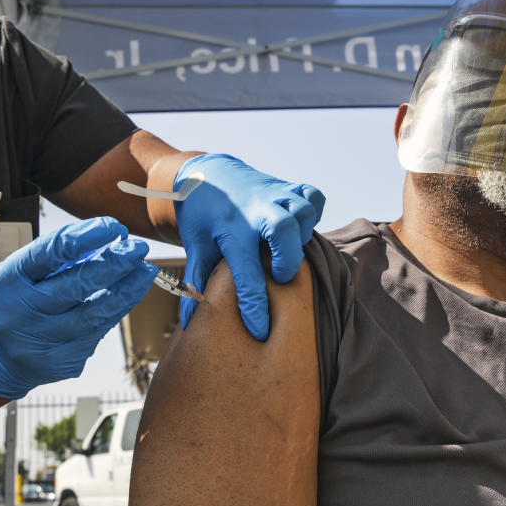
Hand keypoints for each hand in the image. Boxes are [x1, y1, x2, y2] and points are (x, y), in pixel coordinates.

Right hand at [0, 217, 157, 398]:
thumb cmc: (14, 303)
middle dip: (114, 263)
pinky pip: (97, 333)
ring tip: (145, 271)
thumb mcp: (20, 273)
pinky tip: (131, 294)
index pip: (51, 253)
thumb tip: (109, 238)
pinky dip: (116, 311)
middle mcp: (21, 313)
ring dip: (126, 289)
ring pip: (94, 313)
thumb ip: (57, 256)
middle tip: (137, 247)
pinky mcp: (61, 362)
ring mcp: (42, 342)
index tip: (113, 226)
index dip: (87, 236)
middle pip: (76, 284)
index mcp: (7, 282)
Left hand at [174, 154, 324, 340]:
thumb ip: (196, 284)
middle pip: (282, 230)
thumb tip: (191, 324)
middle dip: (287, 261)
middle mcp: (253, 209)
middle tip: (280, 278)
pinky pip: (313, 196)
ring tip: (287, 250)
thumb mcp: (195, 248)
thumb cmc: (202, 217)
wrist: (206, 173)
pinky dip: (314, 212)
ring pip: (302, 211)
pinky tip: (300, 228)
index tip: (261, 331)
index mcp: (228, 229)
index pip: (246, 273)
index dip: (255, 306)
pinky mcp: (287, 186)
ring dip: (301, 236)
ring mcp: (273, 194)